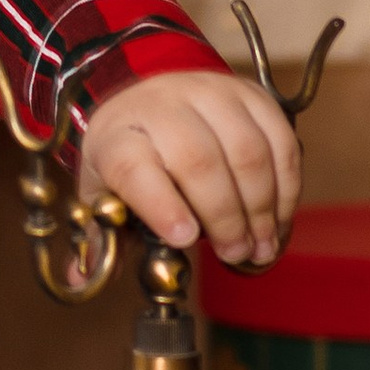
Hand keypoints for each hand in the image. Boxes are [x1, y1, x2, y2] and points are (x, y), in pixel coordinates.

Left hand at [78, 71, 299, 271]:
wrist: (146, 89)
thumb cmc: (128, 150)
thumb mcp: (103, 188)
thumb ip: (101, 235)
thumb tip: (83, 280)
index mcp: (119, 136)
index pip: (134, 166)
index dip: (161, 204)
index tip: (184, 239)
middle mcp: (163, 107)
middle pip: (198, 160)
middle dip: (223, 215)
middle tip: (235, 252)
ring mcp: (210, 95)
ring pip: (246, 149)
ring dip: (261, 205)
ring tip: (261, 244)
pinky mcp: (250, 94)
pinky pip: (279, 138)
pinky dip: (286, 184)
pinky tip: (279, 216)